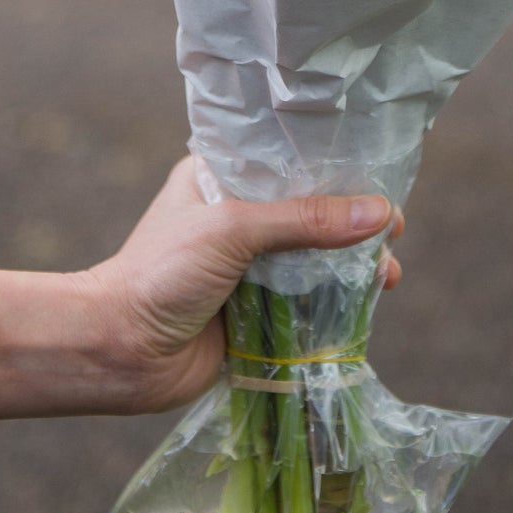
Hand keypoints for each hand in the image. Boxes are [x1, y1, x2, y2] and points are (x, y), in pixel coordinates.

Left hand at [78, 158, 404, 413]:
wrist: (117, 352)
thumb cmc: (161, 273)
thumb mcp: (233, 230)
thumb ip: (305, 221)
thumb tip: (380, 214)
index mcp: (220, 179)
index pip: (287, 160)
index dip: (335, 167)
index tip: (380, 174)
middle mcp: (235, 220)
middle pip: (309, 213)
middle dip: (353, 222)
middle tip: (395, 229)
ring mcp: (245, 270)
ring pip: (312, 261)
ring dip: (351, 267)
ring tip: (389, 274)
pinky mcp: (252, 316)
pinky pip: (305, 305)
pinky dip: (337, 305)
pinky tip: (369, 305)